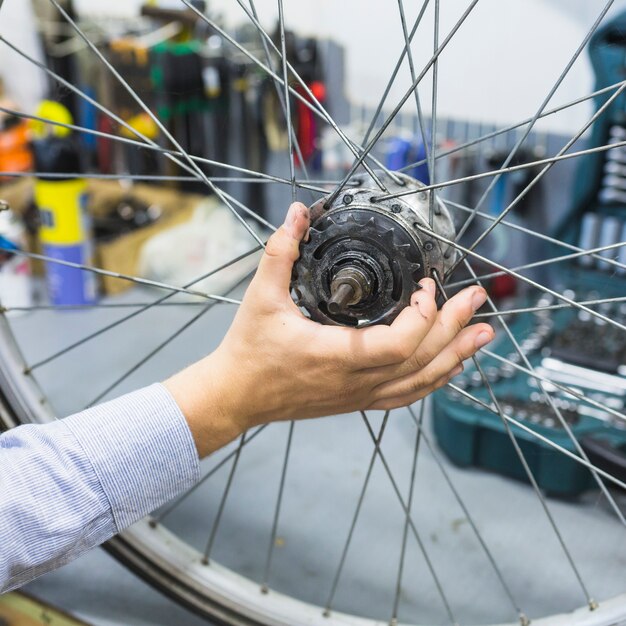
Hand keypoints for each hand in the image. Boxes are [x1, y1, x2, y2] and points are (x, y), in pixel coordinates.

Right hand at [164, 202, 493, 457]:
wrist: (236, 396)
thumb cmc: (249, 351)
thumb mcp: (261, 296)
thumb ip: (281, 251)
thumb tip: (299, 213)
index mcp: (336, 355)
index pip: (399, 343)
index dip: (423, 314)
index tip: (424, 284)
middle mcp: (355, 381)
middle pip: (422, 360)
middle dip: (455, 326)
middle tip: (478, 298)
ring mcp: (359, 395)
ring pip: (421, 383)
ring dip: (455, 355)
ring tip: (483, 334)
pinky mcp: (357, 401)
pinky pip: (406, 396)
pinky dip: (434, 380)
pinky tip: (451, 366)